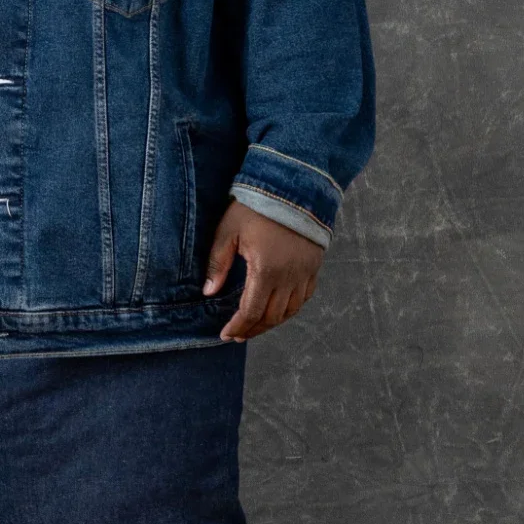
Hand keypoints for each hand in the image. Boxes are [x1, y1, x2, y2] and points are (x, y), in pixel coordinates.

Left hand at [202, 198, 324, 340]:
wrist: (294, 188)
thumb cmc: (256, 208)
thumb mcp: (228, 232)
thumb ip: (218, 264)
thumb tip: (209, 292)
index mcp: (266, 270)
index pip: (251, 311)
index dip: (238, 326)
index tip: (226, 335)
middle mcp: (289, 277)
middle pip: (271, 316)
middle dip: (253, 329)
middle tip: (237, 335)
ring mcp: (305, 273)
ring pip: (290, 311)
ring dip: (271, 323)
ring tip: (255, 327)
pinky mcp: (314, 267)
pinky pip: (304, 298)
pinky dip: (290, 309)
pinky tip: (278, 310)